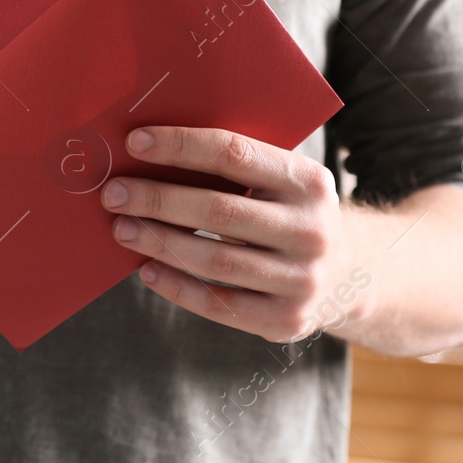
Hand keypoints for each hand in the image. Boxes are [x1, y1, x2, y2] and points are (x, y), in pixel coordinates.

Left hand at [101, 125, 364, 341]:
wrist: (349, 275)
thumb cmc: (288, 213)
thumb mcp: (282, 181)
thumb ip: (234, 164)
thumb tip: (148, 147)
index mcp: (308, 181)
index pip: (235, 153)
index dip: (181, 146)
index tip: (135, 142)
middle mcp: (312, 231)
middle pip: (219, 210)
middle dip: (158, 199)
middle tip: (114, 192)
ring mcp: (303, 280)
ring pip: (215, 259)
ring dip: (159, 242)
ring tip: (121, 228)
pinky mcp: (285, 320)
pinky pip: (218, 303)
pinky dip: (177, 286)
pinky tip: (146, 269)